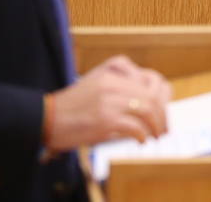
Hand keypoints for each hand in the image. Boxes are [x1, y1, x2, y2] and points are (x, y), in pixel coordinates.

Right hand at [45, 55, 170, 150]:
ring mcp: (110, 100)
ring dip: (156, 125)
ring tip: (155, 135)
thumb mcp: (96, 82)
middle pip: (153, 95)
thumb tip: (149, 104)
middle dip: (162, 114)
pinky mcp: (106, 120)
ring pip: (148, 109)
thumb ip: (121, 85)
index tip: (163, 109)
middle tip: (163, 128)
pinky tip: (141, 140)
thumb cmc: (71, 105)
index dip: (163, 95)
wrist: (46, 118)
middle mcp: (114, 82)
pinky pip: (136, 126)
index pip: (151, 78)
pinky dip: (143, 135)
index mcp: (113, 70)